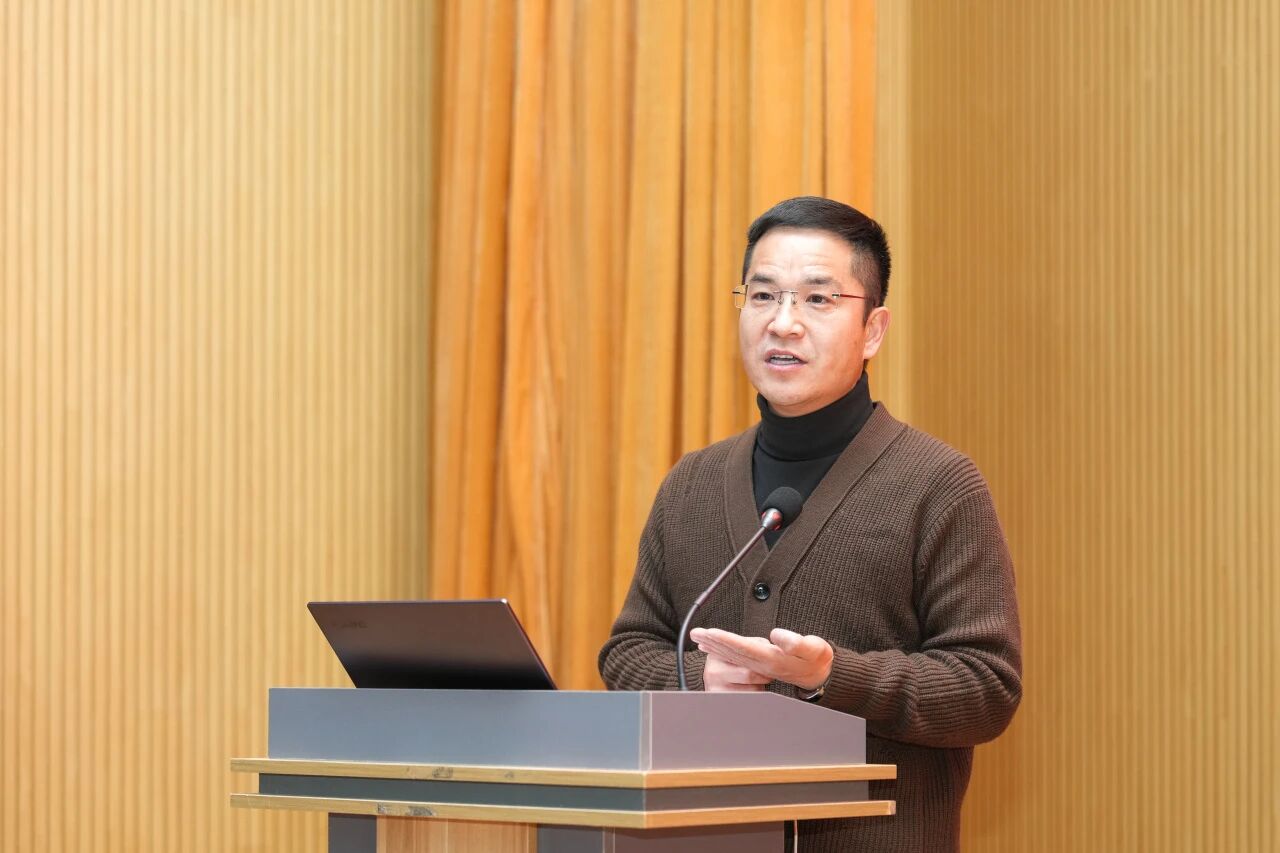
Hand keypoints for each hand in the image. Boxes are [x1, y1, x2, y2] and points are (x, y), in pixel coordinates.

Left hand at [690, 627, 832, 691]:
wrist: (820, 675)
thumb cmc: (817, 659)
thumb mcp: (813, 648)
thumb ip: (796, 643)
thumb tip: (776, 636)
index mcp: (772, 659)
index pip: (744, 648)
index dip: (726, 640)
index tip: (710, 632)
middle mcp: (762, 664)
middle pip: (732, 652)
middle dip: (713, 642)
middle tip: (695, 632)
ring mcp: (760, 666)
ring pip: (731, 655)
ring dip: (714, 646)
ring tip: (698, 637)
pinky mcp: (760, 664)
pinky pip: (736, 657)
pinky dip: (722, 651)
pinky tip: (713, 647)